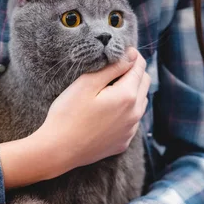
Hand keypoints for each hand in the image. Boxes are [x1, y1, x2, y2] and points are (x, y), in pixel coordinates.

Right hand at [35, 47, 149, 170]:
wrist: (58, 150)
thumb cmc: (68, 114)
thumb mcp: (87, 84)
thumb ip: (112, 67)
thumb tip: (132, 55)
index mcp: (127, 95)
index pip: (139, 67)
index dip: (130, 56)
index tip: (119, 52)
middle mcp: (134, 114)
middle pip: (144, 83)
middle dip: (134, 72)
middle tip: (113, 70)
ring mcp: (130, 130)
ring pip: (140, 103)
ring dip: (131, 92)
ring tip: (110, 90)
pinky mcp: (122, 143)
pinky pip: (131, 122)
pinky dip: (125, 112)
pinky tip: (107, 113)